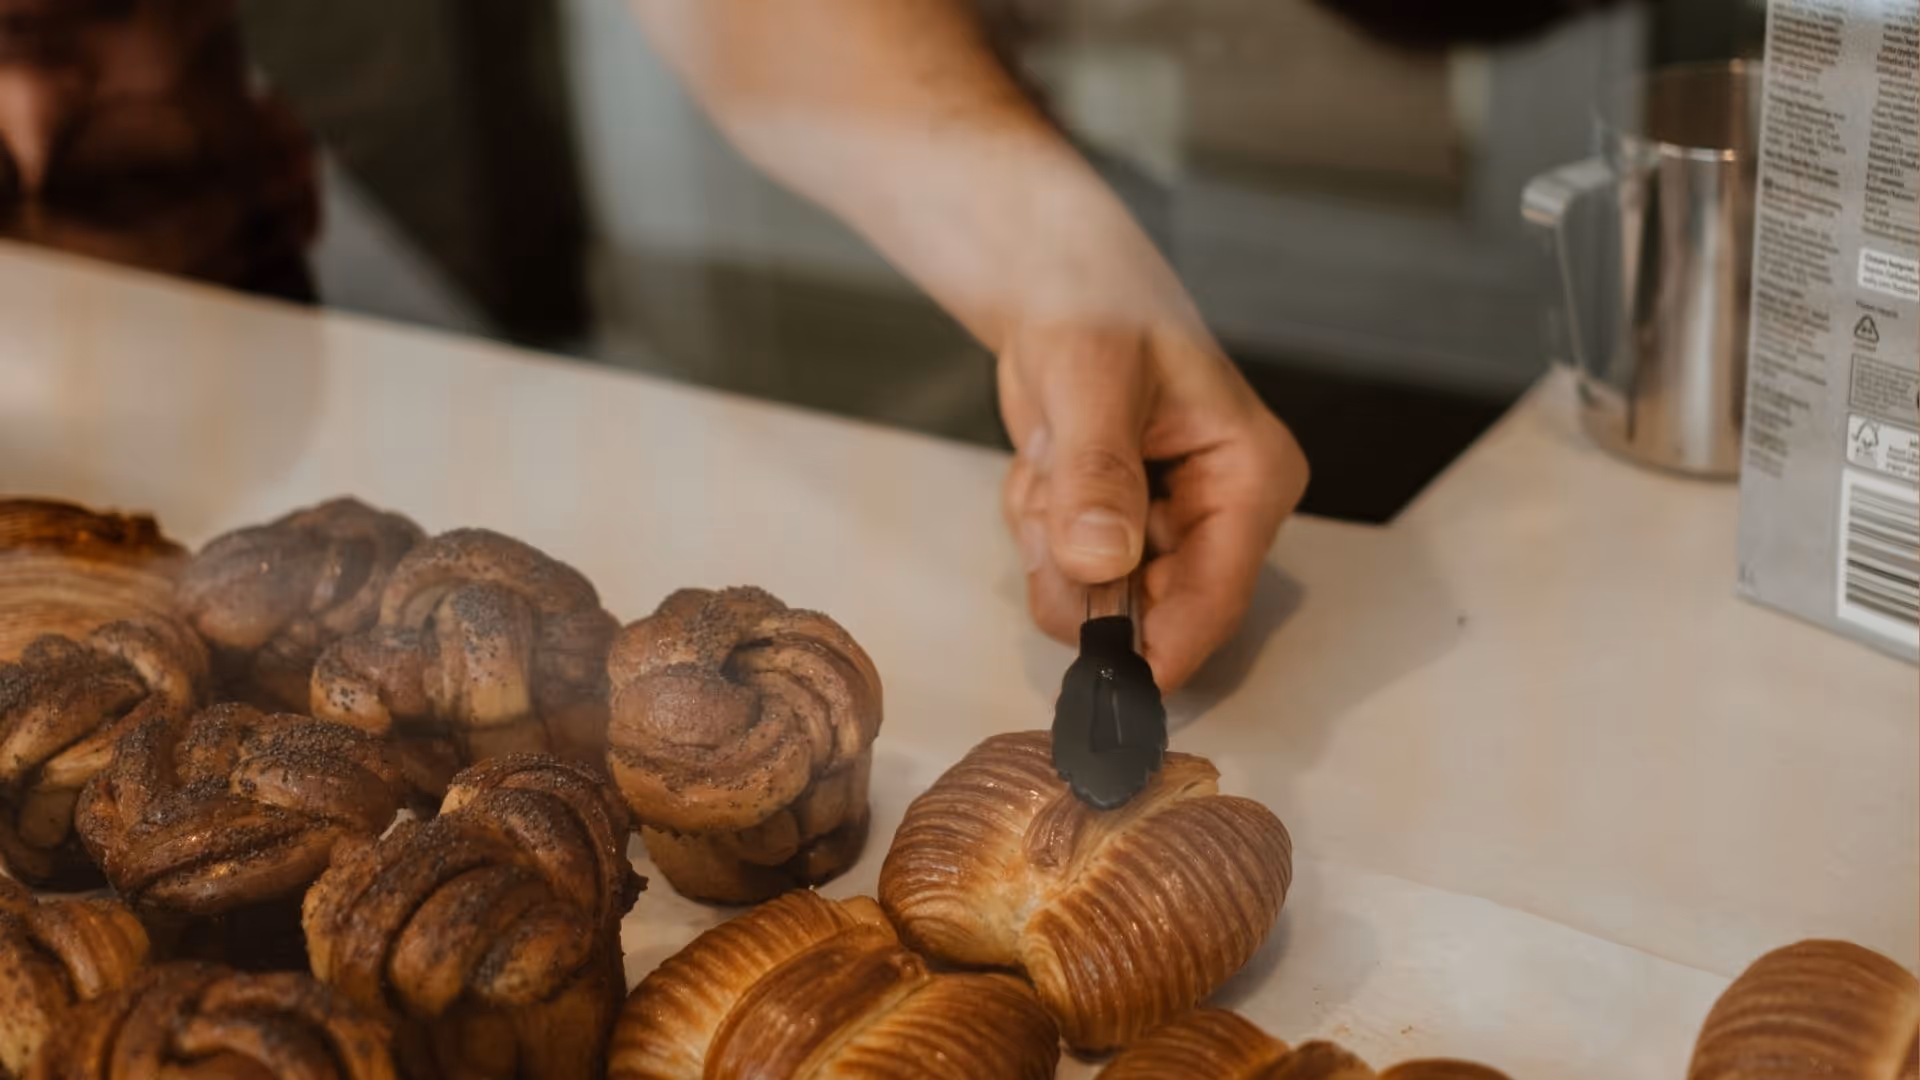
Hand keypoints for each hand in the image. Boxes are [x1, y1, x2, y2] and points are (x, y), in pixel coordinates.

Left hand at [999, 320, 1307, 690]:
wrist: (1052, 280)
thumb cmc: (1093, 301)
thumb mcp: (1092, 380)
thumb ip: (1097, 474)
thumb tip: (1102, 563)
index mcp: (1250, 476)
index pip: (1219, 593)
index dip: (1163, 646)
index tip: (1110, 681)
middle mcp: (1220, 511)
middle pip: (1153, 610)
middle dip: (1080, 570)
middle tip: (1049, 494)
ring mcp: (1168, 525)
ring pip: (1099, 599)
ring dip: (1050, 540)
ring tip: (1051, 457)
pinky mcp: (1121, 527)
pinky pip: (1067, 572)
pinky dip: (1038, 527)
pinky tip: (1046, 463)